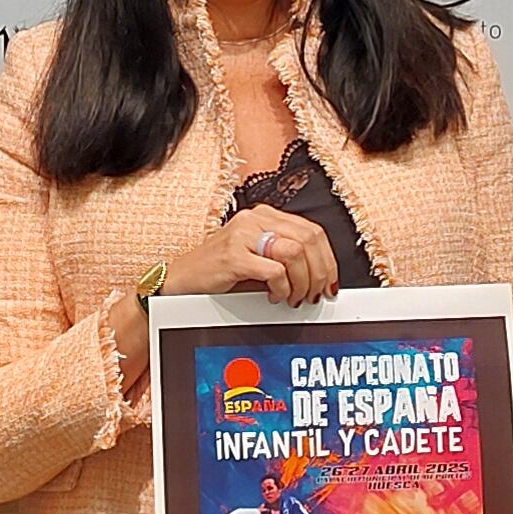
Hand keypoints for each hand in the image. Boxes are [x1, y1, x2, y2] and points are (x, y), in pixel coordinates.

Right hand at [159, 206, 338, 307]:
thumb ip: (286, 258)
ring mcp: (242, 235)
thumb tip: (321, 276)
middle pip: (308, 239)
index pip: (312, 230)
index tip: (330, 282)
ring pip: (295, 253)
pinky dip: (282, 287)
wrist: (181, 281)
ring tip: (294, 297)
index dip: (328, 259)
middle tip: (315, 294)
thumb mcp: (258, 258)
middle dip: (319, 272)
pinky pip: (274, 270)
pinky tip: (275, 296)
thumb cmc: (220, 272)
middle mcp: (255, 219)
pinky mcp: (233, 256)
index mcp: (264, 216)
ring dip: (302, 282)